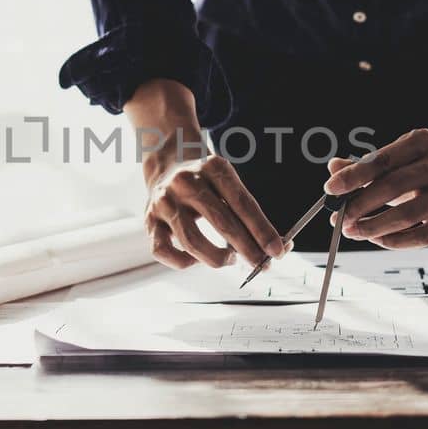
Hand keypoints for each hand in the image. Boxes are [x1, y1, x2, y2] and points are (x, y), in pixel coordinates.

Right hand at [143, 153, 283, 269]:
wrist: (167, 164)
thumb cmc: (205, 181)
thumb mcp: (227, 183)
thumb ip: (247, 213)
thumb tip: (274, 246)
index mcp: (212, 168)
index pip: (242, 203)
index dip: (262, 230)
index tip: (277, 251)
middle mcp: (185, 182)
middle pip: (221, 222)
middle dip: (247, 249)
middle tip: (261, 264)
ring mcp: (164, 201)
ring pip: (193, 242)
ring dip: (217, 258)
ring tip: (229, 258)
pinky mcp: (149, 219)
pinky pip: (164, 251)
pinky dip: (184, 262)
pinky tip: (196, 258)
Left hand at [322, 129, 427, 248]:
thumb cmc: (417, 174)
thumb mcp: (392, 162)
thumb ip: (363, 165)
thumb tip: (333, 167)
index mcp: (422, 141)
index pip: (382, 159)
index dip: (354, 175)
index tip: (330, 188)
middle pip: (394, 186)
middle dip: (360, 204)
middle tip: (338, 217)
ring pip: (407, 214)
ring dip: (373, 226)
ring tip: (351, 231)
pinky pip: (422, 236)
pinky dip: (395, 241)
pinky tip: (376, 239)